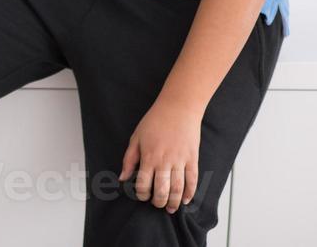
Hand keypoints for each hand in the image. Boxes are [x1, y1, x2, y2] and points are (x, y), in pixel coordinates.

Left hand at [120, 96, 203, 212]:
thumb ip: (129, 159)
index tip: (141, 195)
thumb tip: (122, 178)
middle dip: (158, 201)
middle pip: (162, 190)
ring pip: (177, 189)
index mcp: (149, 157)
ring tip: (169, 208)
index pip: (143, 184)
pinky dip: (189, 193)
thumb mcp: (136, 138)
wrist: (178, 108)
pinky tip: (185, 200)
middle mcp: (165, 161)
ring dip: (173, 202)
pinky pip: (192, 180)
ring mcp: (180, 161)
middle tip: (156, 204)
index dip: (141, 194)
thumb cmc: (155, 121)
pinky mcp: (193, 159)